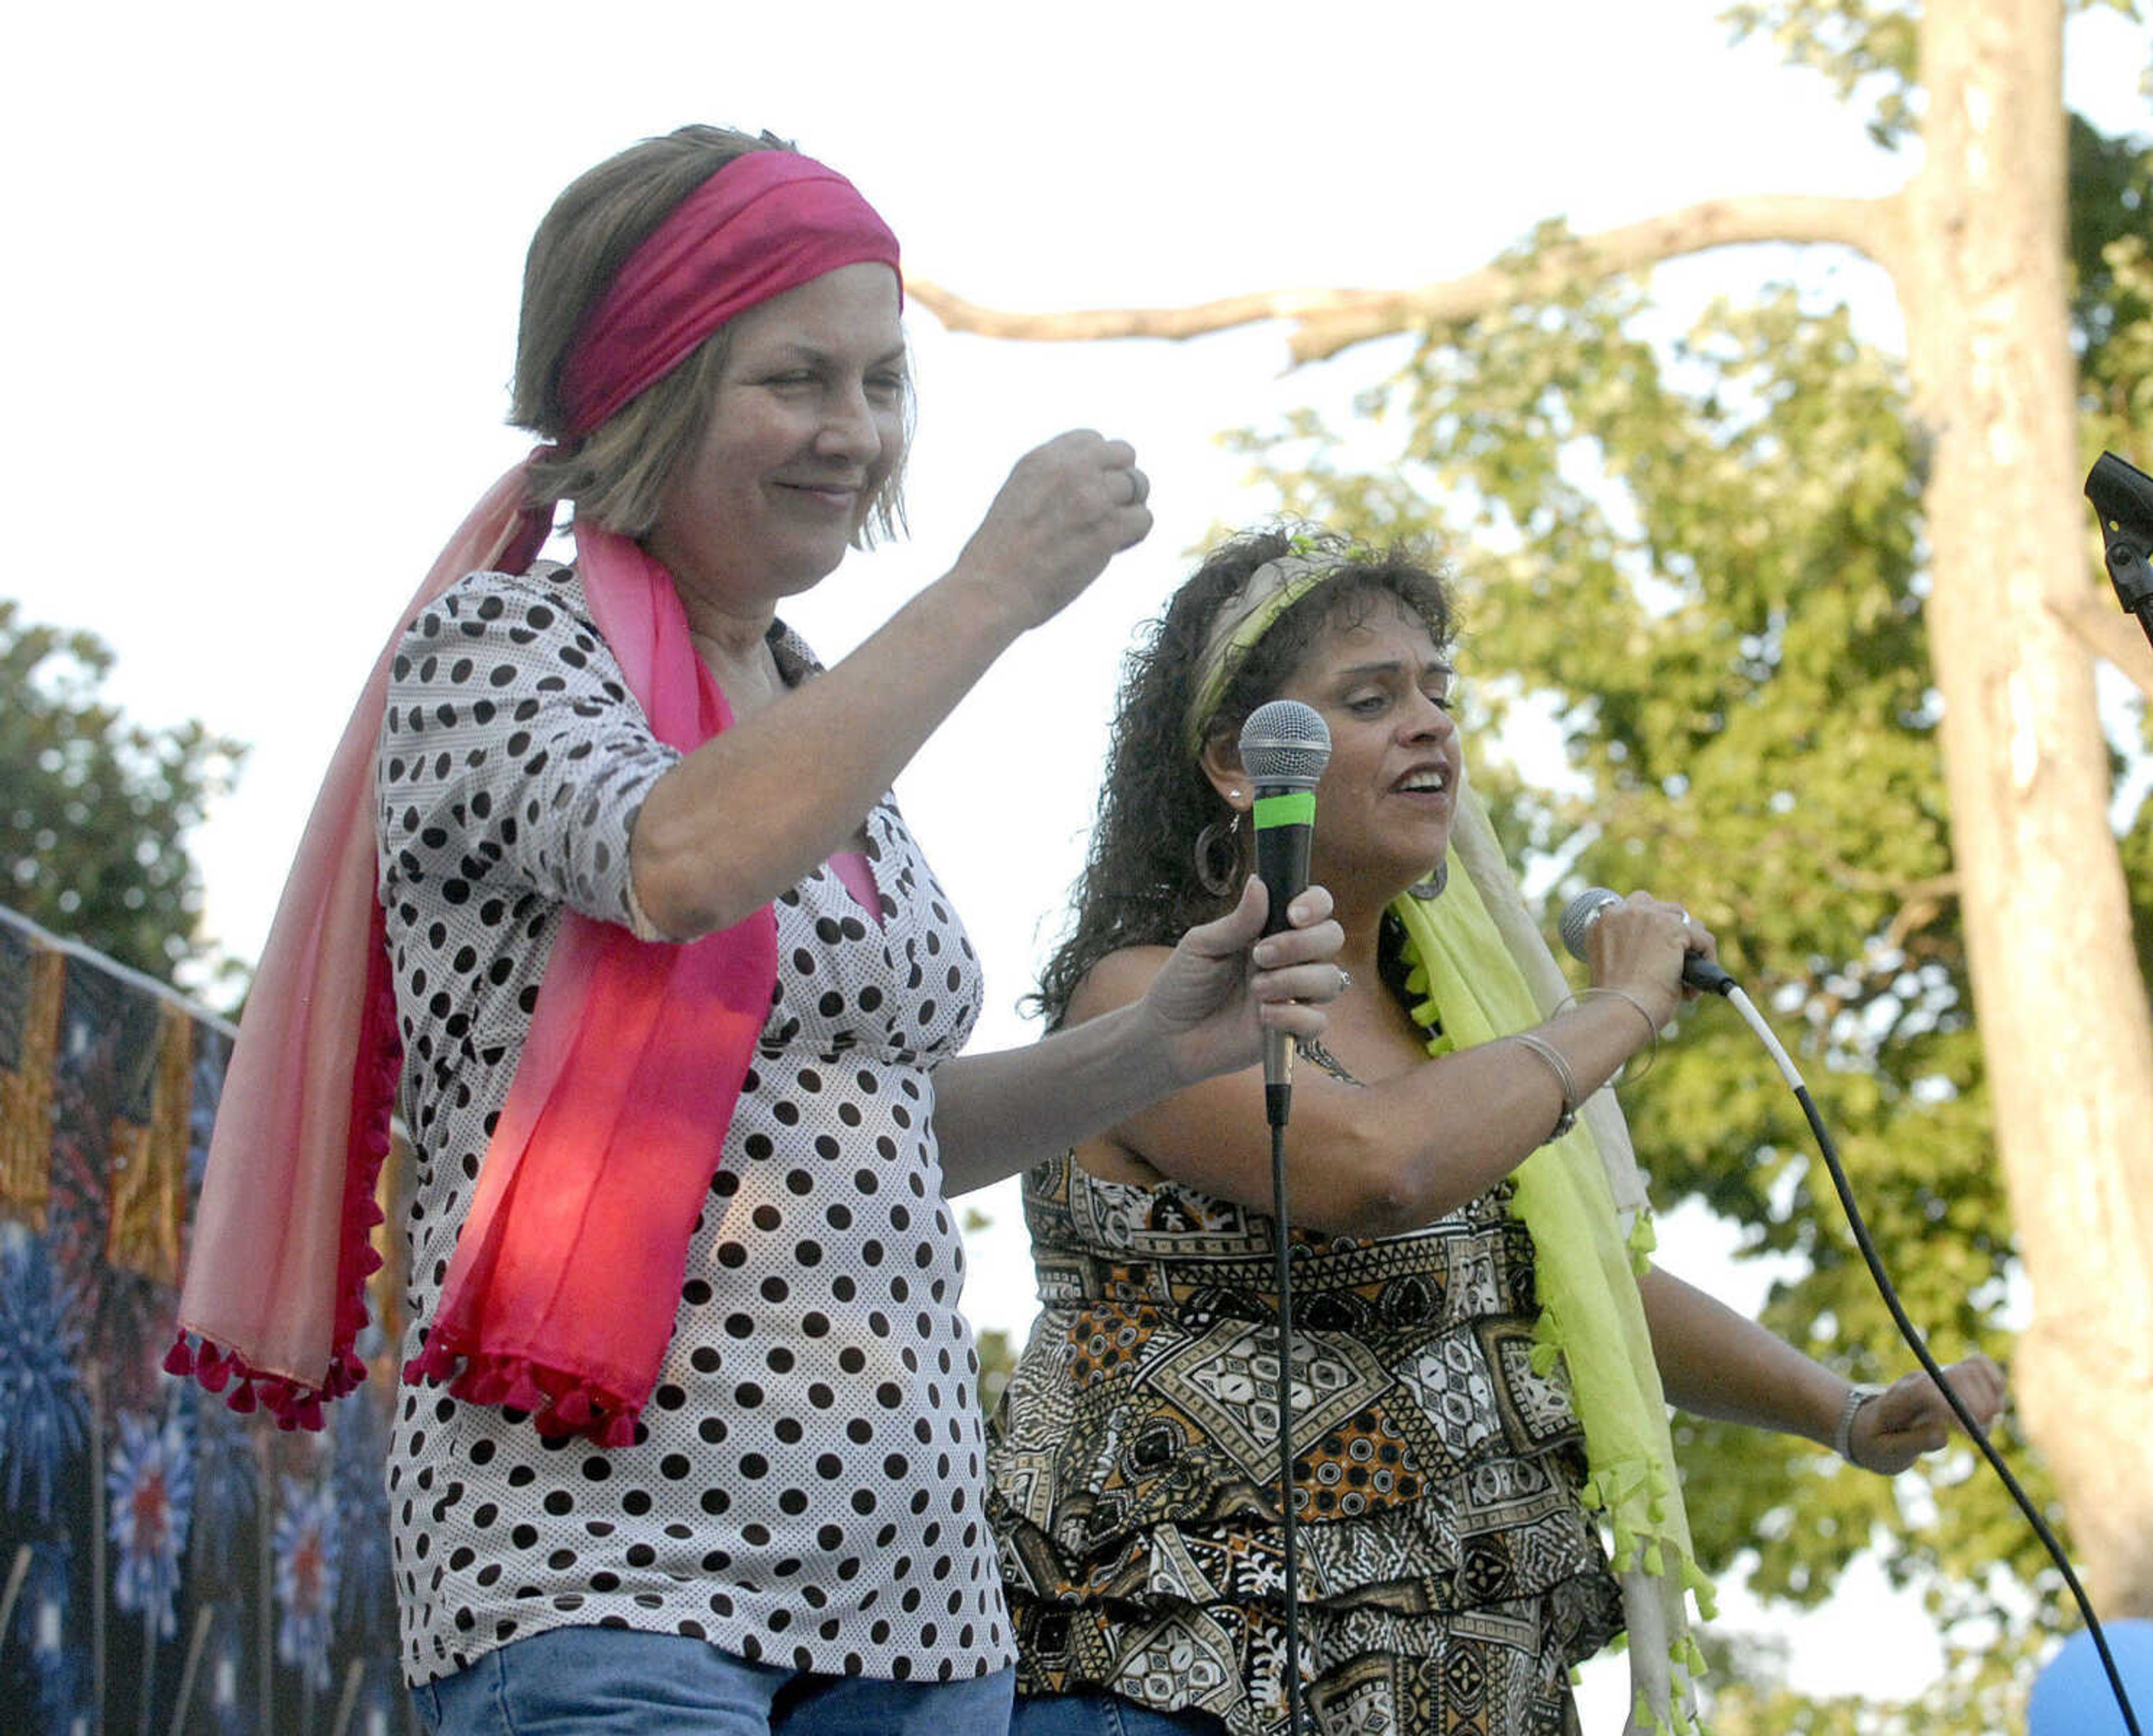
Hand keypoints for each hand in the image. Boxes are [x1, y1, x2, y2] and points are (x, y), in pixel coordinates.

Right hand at [949, 430, 1151, 630]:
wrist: (990, 590)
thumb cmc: (999, 556)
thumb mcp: (1017, 495)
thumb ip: (1051, 480)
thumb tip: (1090, 482)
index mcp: (1042, 458)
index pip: (1093, 439)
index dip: (1099, 465)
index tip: (1090, 490)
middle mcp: (1070, 470)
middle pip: (1124, 455)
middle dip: (1121, 480)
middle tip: (1108, 510)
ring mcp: (1091, 498)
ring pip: (1138, 486)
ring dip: (1129, 509)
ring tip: (1107, 532)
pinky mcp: (1107, 530)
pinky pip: (1143, 519)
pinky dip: (1133, 535)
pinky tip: (1112, 548)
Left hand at [1135, 878, 1343, 1086]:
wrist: (1168, 1036)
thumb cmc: (1183, 985)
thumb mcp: (1202, 946)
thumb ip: (1237, 921)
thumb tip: (1259, 883)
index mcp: (1270, 930)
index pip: (1315, 907)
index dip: (1315, 905)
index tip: (1293, 914)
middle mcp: (1290, 959)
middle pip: (1331, 938)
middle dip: (1302, 944)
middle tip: (1260, 955)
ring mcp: (1294, 994)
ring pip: (1330, 979)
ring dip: (1294, 980)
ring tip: (1256, 989)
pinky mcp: (1292, 1029)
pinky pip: (1317, 1022)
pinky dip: (1293, 1017)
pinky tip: (1262, 1016)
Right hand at [1584, 891, 1716, 1019]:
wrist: (1619, 1010)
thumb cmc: (1613, 1001)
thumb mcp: (1614, 966)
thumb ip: (1628, 949)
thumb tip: (1660, 954)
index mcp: (1602, 921)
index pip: (1633, 911)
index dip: (1649, 930)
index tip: (1655, 950)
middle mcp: (1623, 912)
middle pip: (1661, 908)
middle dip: (1671, 930)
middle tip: (1675, 960)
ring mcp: (1649, 916)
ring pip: (1685, 921)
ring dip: (1690, 945)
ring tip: (1688, 975)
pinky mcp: (1674, 928)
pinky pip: (1703, 938)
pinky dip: (1707, 960)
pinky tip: (1698, 985)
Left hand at [1849, 1354, 2008, 1474]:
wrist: (1871, 1423)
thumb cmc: (1879, 1441)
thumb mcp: (1886, 1451)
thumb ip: (1914, 1442)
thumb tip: (1944, 1435)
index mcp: (1899, 1398)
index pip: (1928, 1390)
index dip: (1954, 1409)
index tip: (1971, 1435)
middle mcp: (1920, 1379)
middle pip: (1956, 1375)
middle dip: (1978, 1405)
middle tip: (1979, 1434)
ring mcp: (1936, 1375)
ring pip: (1972, 1369)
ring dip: (1989, 1399)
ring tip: (1983, 1426)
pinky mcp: (1951, 1376)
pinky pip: (1979, 1366)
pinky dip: (1994, 1383)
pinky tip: (1993, 1408)